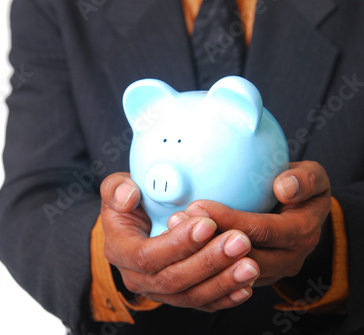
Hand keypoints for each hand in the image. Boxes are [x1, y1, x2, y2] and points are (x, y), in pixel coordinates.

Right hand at [100, 172, 259, 311]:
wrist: (137, 225)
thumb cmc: (129, 204)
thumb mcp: (115, 189)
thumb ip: (115, 189)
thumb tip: (128, 197)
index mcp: (120, 251)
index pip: (146, 256)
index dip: (177, 244)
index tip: (207, 224)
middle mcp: (137, 278)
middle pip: (173, 280)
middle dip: (208, 262)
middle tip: (239, 241)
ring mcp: (159, 292)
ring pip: (191, 296)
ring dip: (222, 282)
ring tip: (249, 265)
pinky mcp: (180, 296)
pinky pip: (203, 304)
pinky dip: (226, 297)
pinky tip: (246, 286)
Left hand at [181, 161, 330, 286]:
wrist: (306, 217)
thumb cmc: (305, 191)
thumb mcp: (314, 178)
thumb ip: (305, 179)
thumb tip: (284, 187)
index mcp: (302, 232)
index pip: (262, 230)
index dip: (229, 220)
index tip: (199, 205)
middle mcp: (289, 258)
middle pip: (242, 254)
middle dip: (207, 241)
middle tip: (177, 220)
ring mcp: (271, 272)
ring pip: (231, 271)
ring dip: (201, 253)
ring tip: (173, 231)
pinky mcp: (254, 278)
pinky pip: (227, 277)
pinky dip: (204, 263)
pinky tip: (179, 247)